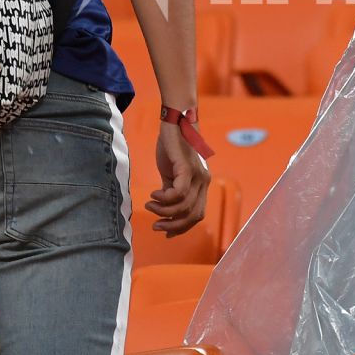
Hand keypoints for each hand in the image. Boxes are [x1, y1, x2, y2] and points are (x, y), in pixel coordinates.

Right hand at [146, 121, 209, 235]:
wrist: (176, 122)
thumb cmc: (173, 147)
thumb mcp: (172, 174)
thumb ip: (171, 191)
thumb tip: (164, 210)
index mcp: (202, 185)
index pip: (197, 215)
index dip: (182, 228)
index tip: (165, 232)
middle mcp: (204, 182)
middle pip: (193, 215)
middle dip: (173, 225)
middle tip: (155, 225)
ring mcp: (198, 175)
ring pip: (184, 206)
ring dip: (163, 211)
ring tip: (150, 204)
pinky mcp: (187, 167)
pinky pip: (179, 193)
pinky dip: (165, 199)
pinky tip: (154, 195)